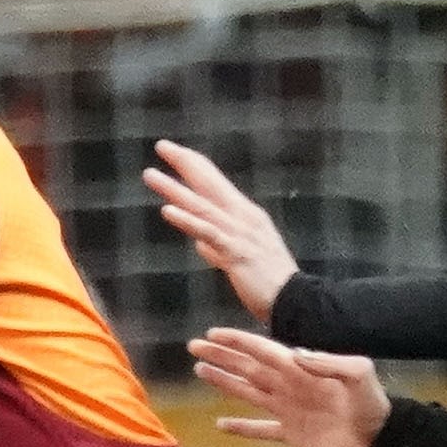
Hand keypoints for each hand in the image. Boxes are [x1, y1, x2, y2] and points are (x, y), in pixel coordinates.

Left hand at [143, 138, 299, 319]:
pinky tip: (167, 211)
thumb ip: (218, 249)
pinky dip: (187, 220)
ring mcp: (240, 233)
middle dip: (185, 162)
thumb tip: (199, 245)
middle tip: (162, 145)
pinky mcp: (236, 252)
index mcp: (246, 216)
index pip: (216, 183)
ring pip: (202, 206)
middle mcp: (244, 217)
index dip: (195, 166)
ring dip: (175, 189)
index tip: (173, 151)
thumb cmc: (269, 284)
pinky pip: (208, 233)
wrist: (295, 301)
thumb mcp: (241, 260)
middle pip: (210, 183)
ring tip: (151, 175)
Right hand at [189, 327, 389, 446]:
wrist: (379, 438)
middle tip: (194, 346)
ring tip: (200, 370)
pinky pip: (260, 430)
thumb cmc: (372, 402)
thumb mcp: (357, 372)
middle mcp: (289, 386)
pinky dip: (241, 428)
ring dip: (224, 382)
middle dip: (221, 356)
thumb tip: (295, 354)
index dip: (237, 341)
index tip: (213, 333)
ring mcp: (288, 409)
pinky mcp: (291, 434)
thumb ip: (328, 362)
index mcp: (300, 369)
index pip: (262, 350)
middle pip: (247, 367)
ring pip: (248, 392)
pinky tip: (221, 424)